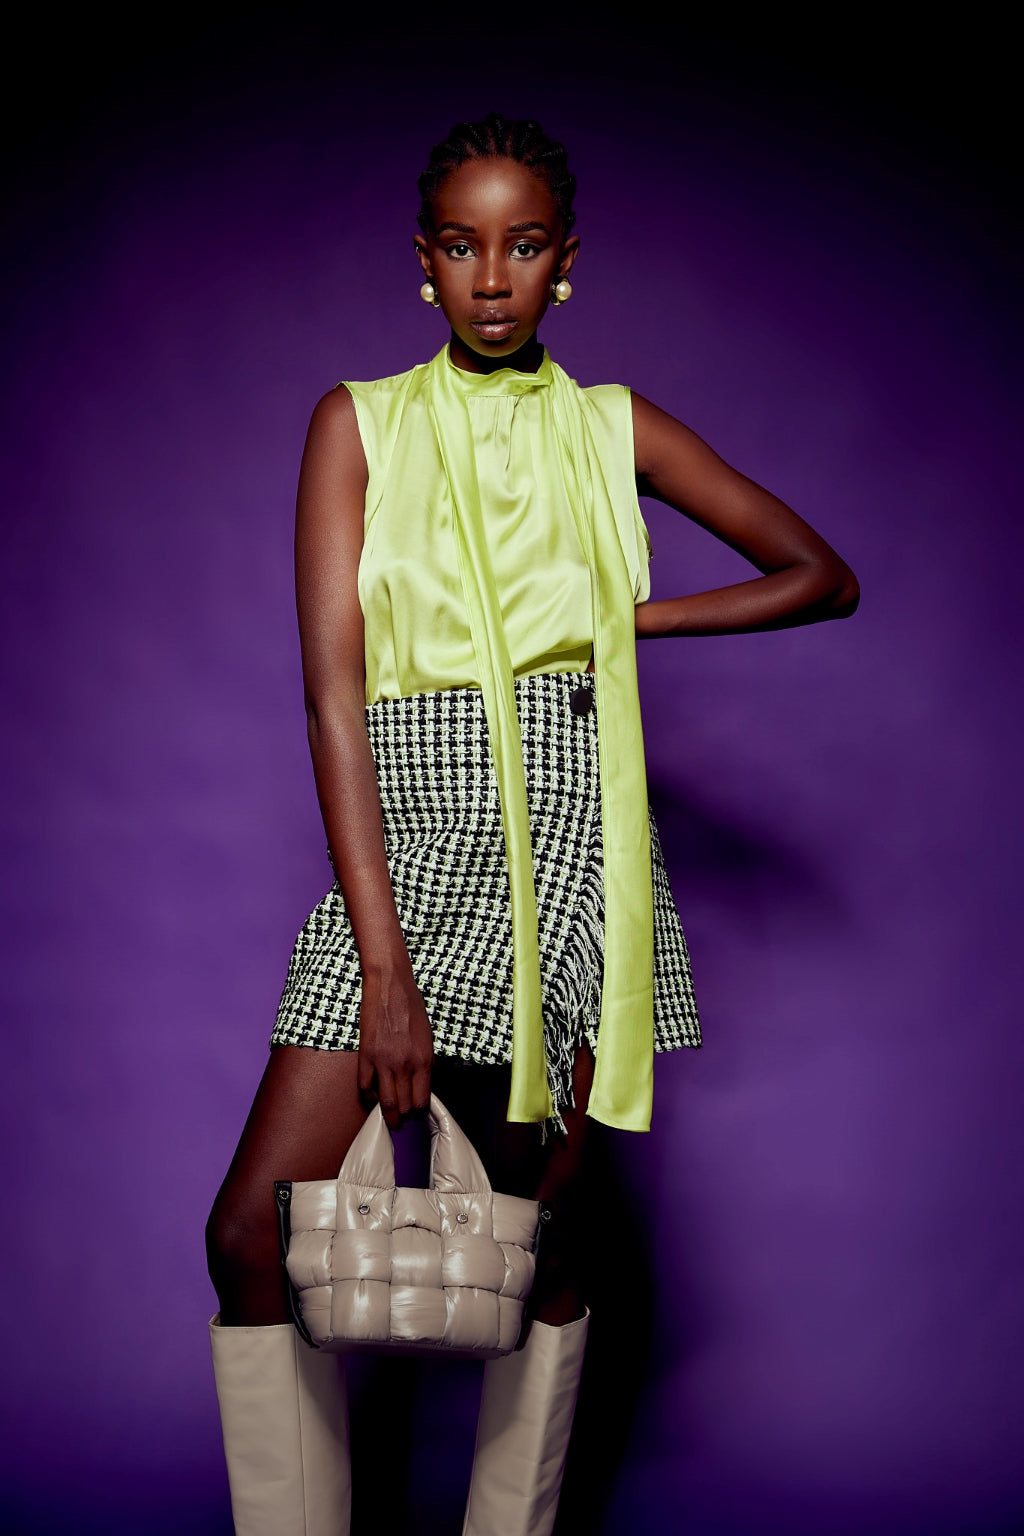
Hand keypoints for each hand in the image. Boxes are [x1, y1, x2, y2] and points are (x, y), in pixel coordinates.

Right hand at [356, 962, 432, 1129]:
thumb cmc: (412, 1007)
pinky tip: (372, 1096)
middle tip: (401, 1123)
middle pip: (403, 1104)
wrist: (390, 986)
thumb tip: (420, 1082)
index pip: (421, 1099)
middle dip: (403, 1117)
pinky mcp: (366, 1055)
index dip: (419, 1110)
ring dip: (387, 1114)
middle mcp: (405, 1064)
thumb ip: (425, 1061)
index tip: (416, 1112)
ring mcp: (383, 1061)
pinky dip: (368, 1095)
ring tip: (389, 1120)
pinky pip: (365, 1085)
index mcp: (424, 1060)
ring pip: (385, 1101)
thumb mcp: (427, 1036)